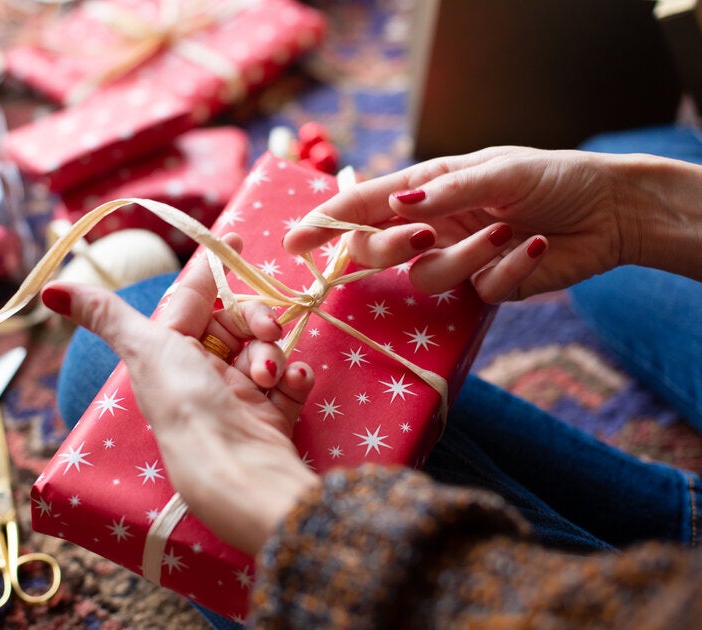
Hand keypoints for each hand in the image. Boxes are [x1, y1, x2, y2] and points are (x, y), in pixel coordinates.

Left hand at [41, 235, 319, 555]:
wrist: (232, 466)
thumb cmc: (184, 402)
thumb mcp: (143, 347)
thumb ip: (103, 313)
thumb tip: (49, 289)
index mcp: (171, 352)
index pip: (194, 298)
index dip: (212, 268)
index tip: (235, 238)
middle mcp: (203, 372)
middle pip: (237, 322)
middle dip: (254, 322)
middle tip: (264, 333)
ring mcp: (240, 396)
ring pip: (266, 348)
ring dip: (272, 354)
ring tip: (268, 377)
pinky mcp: (271, 416)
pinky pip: (290, 381)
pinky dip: (295, 378)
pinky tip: (293, 383)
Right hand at [285, 146, 701, 301]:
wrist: (610, 211)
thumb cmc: (552, 176)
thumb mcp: (498, 171)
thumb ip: (446, 191)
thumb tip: (397, 204)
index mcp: (426, 189)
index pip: (363, 207)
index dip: (326, 224)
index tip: (293, 243)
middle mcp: (431, 226)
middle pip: (376, 251)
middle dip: (390, 248)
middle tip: (422, 236)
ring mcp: (456, 259)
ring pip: (426, 278)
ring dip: (466, 256)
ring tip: (507, 232)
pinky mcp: (486, 287)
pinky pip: (478, 290)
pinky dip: (509, 270)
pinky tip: (538, 246)